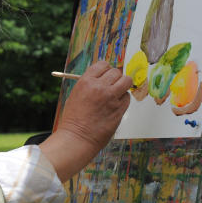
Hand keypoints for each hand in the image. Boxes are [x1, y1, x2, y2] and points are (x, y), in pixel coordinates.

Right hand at [40, 60, 131, 180]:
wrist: (77, 137)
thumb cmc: (74, 119)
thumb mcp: (75, 95)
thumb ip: (89, 85)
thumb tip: (102, 78)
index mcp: (85, 81)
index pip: (102, 65)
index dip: (106, 69)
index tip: (106, 74)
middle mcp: (99, 87)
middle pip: (116, 72)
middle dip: (115, 78)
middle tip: (112, 85)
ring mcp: (111, 98)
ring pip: (126, 82)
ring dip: (123, 86)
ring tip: (117, 94)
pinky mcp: (119, 109)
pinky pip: (127, 98)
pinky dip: (124, 100)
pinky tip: (115, 106)